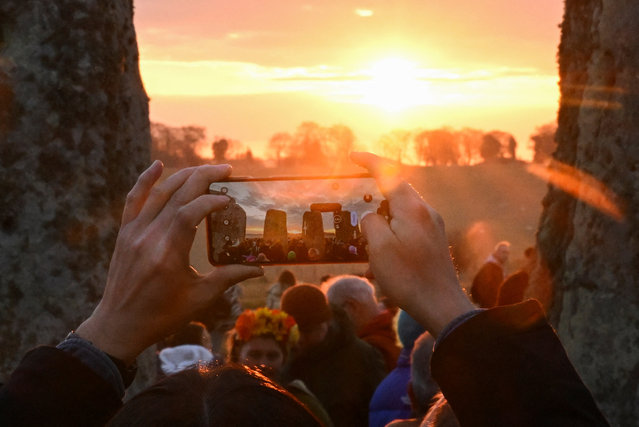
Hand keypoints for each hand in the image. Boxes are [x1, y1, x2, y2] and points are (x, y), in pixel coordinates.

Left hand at [76, 161, 262, 363]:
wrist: (119, 325)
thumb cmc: (162, 315)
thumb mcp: (199, 298)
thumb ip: (228, 278)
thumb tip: (258, 270)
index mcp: (168, 254)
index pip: (190, 213)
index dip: (211, 201)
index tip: (229, 200)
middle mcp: (149, 238)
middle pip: (177, 195)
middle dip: (204, 177)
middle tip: (226, 170)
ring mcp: (134, 232)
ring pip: (159, 192)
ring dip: (183, 175)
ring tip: (205, 169)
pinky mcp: (125, 233)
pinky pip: (134, 199)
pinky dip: (145, 180)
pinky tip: (157, 164)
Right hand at [351, 152, 473, 336]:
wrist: (442, 306)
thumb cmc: (409, 278)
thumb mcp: (379, 248)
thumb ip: (371, 223)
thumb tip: (371, 216)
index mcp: (413, 209)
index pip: (389, 173)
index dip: (370, 161)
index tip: (353, 156)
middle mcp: (426, 212)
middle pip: (397, 189)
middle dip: (375, 190)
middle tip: (356, 197)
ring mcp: (433, 226)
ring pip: (402, 210)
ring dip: (383, 217)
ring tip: (368, 238)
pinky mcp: (434, 241)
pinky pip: (409, 226)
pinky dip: (392, 231)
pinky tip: (384, 253)